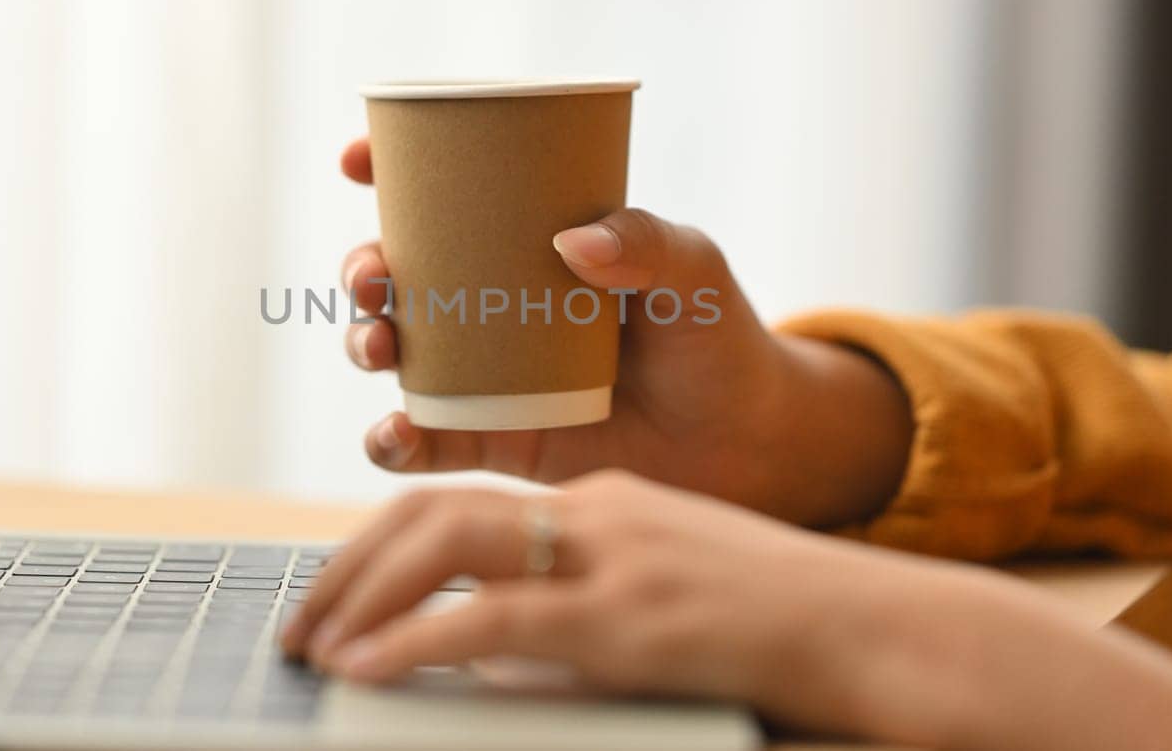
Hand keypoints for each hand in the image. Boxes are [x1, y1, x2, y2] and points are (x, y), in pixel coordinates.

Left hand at [282, 471, 1171, 749]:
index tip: (338, 589)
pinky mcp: (626, 615)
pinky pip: (488, 619)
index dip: (382, 540)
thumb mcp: (670, 591)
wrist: (872, 629)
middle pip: (436, 508)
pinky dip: (413, 642)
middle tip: (299, 622)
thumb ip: (587, 605)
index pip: (465, 499)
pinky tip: (369, 672)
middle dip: (349, 562)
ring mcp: (610, 557)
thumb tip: (498, 650)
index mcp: (603, 500)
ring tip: (314, 646)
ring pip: (447, 546)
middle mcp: (596, 511)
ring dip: (361, 595)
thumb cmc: (778, 623)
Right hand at [339, 136, 913, 526]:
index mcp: (528, 245)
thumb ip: (649, 244)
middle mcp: (492, 306)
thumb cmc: (719, 340)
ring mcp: (484, 376)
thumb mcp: (695, 273)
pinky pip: (422, 444)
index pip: (444, 196)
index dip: (387, 170)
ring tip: (381, 347)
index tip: (357, 159)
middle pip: (397, 275)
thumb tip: (575, 241)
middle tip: (374, 276)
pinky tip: (396, 433)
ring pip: (394, 352)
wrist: (743, 445)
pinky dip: (391, 442)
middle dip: (362, 267)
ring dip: (364, 342)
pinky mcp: (491, 444)